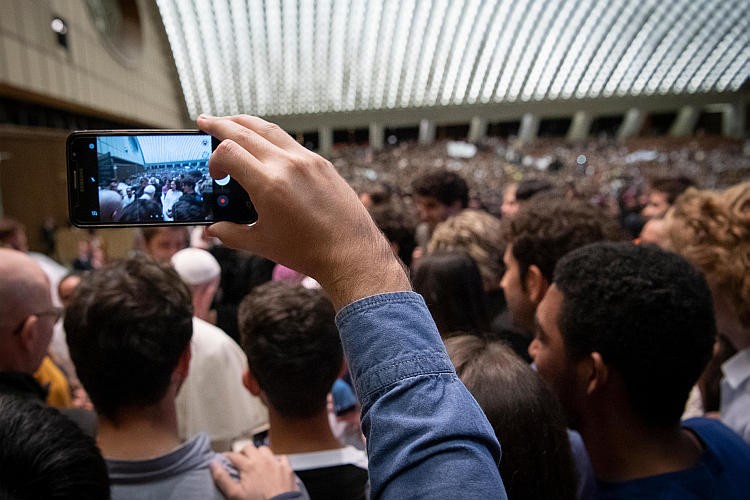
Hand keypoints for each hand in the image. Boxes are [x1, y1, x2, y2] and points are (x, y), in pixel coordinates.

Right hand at [197, 115, 410, 309]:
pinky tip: (265, 145)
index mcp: (269, 183)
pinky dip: (271, 138)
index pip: (229, 151)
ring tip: (231, 122)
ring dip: (246, 123)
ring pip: (270, 129)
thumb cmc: (306, 251)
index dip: (214, 160)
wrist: (350, 253)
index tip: (216, 176)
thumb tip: (212, 230)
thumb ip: (231, 234)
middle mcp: (288, 164)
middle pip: (245, 130)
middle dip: (220, 124)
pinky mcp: (322, 164)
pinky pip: (291, 142)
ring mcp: (308, 160)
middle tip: (204, 121)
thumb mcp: (261, 243)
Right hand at [211, 445, 297, 499]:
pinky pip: (281, 458)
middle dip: (242, 453)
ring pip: (265, 450)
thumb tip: (213, 464)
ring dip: (259, 454)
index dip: (227, 456)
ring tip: (256, 462)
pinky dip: (276, 460)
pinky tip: (273, 466)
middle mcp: (262, 460)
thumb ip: (222, 478)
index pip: (234, 455)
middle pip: (249, 448)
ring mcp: (276, 463)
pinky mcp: (287, 468)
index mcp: (248, 466)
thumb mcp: (235, 494)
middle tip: (240, 460)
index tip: (224, 458)